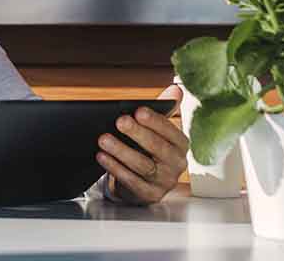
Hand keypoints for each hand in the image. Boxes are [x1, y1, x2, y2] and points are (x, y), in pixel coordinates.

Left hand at [97, 84, 187, 204]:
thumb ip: (165, 108)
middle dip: (137, 134)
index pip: (171, 131)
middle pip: (157, 148)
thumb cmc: (150, 149)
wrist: (144, 181)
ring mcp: (164, 182)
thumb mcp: (158, 129)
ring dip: (121, 151)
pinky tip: (103, 157)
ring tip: (104, 139)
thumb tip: (175, 89)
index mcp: (181, 145)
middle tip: (120, 121)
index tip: (139, 111)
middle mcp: (177, 164)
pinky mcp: (150, 195)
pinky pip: (132, 181)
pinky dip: (115, 168)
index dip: (155, 121)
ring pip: (143, 166)